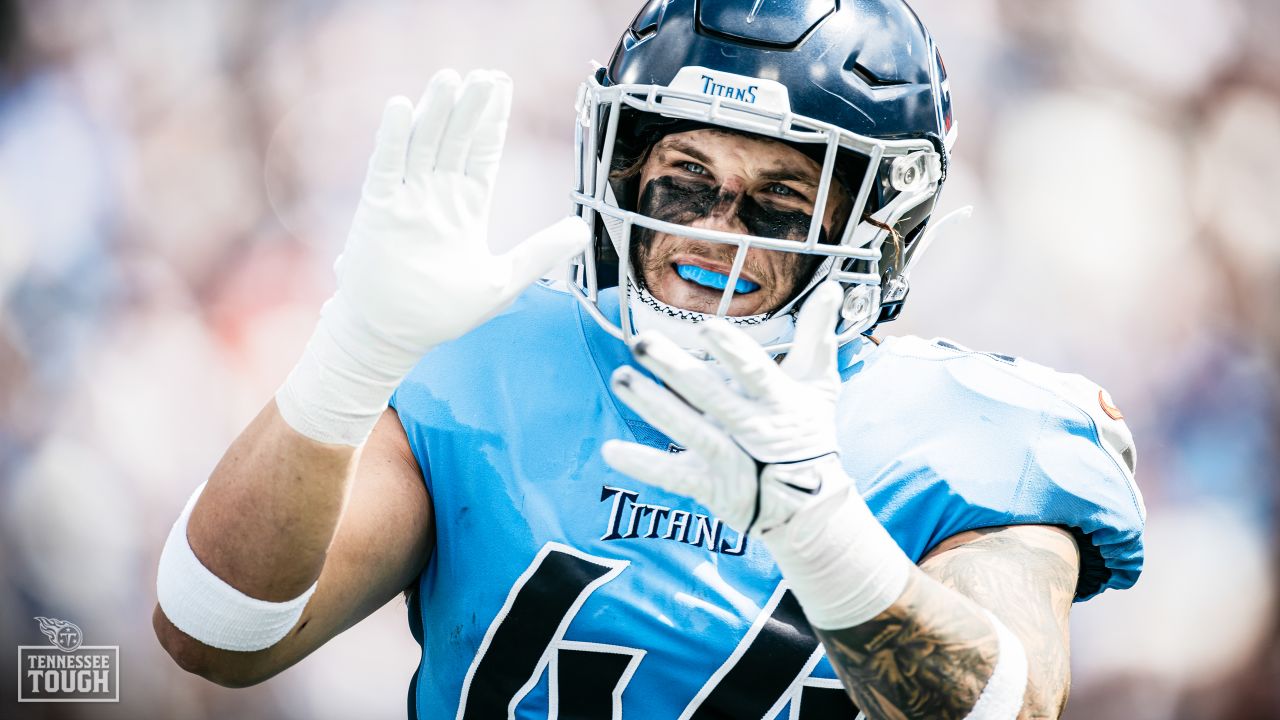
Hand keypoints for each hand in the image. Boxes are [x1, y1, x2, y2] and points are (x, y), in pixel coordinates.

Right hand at [331, 68, 587, 367]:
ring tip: (451, 78)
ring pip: (423, 143)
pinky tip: (401, 108)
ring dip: (436, 112)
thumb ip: (540, 253)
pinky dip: (393, 138)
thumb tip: (582, 231)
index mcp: (465, 205)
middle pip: (456, 138)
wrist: (392, 337)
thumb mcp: (504, 281)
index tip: (501, 85)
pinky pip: (386, 167)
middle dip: (471, 107)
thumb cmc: (441, 313)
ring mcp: (406, 199)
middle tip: (485, 75)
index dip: (492, 119)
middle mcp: (436, 194)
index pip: (481, 151)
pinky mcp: (379, 211)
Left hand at [604, 283, 912, 629]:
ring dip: (653, 406)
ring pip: (689, 431)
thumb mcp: (819, 384)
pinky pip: (673, 476)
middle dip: (675, 369)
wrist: (810, 506)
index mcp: (780, 402)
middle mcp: (754, 430)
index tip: (707, 327)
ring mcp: (732, 462)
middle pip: (711, 397)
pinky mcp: (711, 487)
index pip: (756, 372)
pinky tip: (611, 449)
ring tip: (621, 378)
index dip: (733, 352)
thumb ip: (818, 335)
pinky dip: (644, 464)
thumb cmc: (810, 432)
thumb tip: (832, 287)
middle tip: (642, 341)